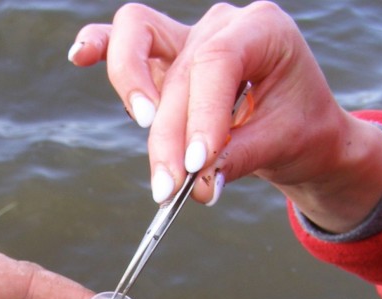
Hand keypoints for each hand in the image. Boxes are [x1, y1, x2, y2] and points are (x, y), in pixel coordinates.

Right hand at [69, 2, 381, 232]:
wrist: (301, 128)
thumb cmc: (300, 129)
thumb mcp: (283, 144)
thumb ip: (239, 158)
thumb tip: (198, 184)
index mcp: (263, 29)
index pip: (218, 64)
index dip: (201, 116)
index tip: (195, 166)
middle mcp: (221, 25)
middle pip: (177, 71)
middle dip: (170, 135)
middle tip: (171, 189)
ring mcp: (188, 37)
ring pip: (138, 41)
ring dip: (133, 89)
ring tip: (144, 133)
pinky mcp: (163, 60)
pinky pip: (122, 43)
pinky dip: (99, 49)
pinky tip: (79, 57)